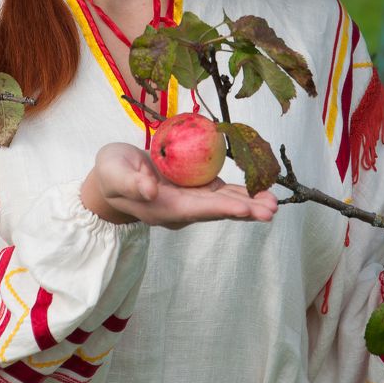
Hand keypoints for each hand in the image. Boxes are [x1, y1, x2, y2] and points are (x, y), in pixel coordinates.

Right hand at [80, 142, 277, 229]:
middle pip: (217, 210)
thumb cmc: (110, 174)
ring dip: (248, 202)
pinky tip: (258, 187)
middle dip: (245, 210)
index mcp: (164, 208)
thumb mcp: (113, 172)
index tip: (247, 209)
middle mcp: (181, 209)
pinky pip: (220, 190)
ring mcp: (189, 200)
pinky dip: (239, 189)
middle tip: (272, 209)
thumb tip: (150, 190)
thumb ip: (131, 182)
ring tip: (273, 201)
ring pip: (223, 202)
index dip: (223, 208)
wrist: (110, 179)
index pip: (198, 209)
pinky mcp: (194, 189)